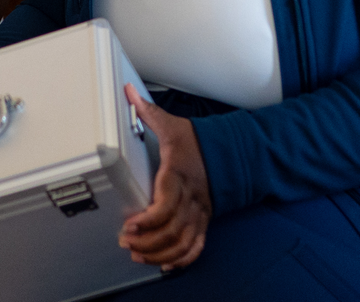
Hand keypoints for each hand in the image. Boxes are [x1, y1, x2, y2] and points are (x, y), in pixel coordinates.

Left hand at [120, 85, 213, 270]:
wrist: (232, 153)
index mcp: (179, 176)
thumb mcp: (172, 125)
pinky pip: (195, 246)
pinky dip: (181, 260)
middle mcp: (191, 198)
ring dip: (159, 253)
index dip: (148, 219)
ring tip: (138, 255)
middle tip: (126, 243)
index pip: (166, 204)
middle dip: (147, 241)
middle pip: (171, 230)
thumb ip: (148, 111)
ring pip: (182, 242)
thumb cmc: (199, 142)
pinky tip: (164, 265)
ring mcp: (200, 212)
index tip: (130, 225)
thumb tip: (129, 93)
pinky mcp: (204, 220)